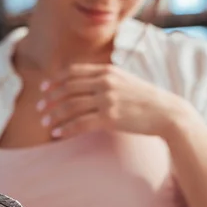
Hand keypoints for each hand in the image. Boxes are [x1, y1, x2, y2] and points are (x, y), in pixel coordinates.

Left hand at [36, 64, 193, 139]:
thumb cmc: (146, 100)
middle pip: (68, 89)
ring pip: (71, 107)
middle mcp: (105, 83)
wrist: (167, 112)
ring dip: (54, 115)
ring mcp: (107, 100)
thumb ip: (106, 80)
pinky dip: (66, 129)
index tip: (44, 89)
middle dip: (49, 99)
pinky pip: (80, 123)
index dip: (55, 81)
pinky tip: (57, 134)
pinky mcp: (110, 117)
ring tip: (45, 124)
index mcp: (107, 71)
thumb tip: (87, 86)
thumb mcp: (125, 81)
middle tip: (39, 109)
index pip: (73, 73)